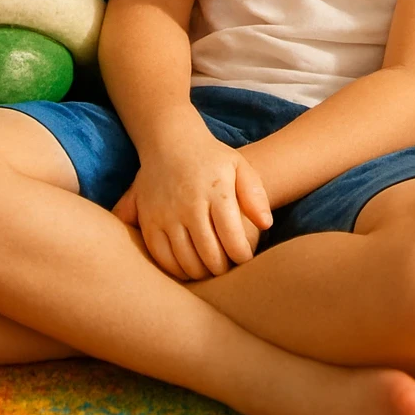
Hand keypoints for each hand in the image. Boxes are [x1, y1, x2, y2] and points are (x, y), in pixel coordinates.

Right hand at [112, 139, 271, 280]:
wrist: (170, 141)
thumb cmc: (211, 159)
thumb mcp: (239, 166)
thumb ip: (255, 194)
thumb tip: (266, 224)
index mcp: (216, 191)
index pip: (232, 237)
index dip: (242, 256)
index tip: (245, 258)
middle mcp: (189, 204)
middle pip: (209, 254)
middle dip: (222, 269)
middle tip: (227, 269)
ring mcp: (166, 213)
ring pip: (185, 260)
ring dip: (201, 273)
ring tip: (210, 270)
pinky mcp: (148, 219)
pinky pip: (161, 256)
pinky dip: (176, 269)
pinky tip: (187, 268)